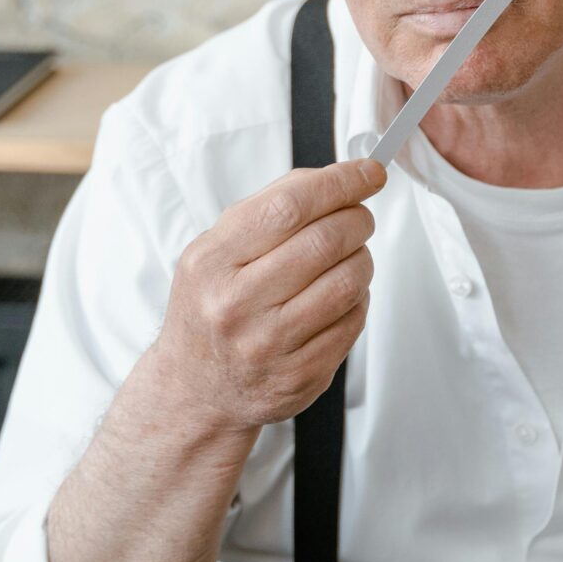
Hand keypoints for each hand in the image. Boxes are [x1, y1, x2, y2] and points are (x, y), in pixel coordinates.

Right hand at [154, 157, 385, 435]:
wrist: (194, 389)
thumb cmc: (211, 310)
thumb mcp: (214, 253)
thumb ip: (268, 211)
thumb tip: (335, 179)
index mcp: (211, 262)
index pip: (289, 206)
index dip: (339, 182)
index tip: (368, 172)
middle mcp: (235, 304)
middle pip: (325, 241)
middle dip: (358, 219)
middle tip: (360, 217)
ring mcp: (269, 344)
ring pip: (348, 282)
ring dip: (362, 259)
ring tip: (350, 257)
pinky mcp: (300, 375)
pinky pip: (353, 321)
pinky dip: (358, 299)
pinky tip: (341, 296)